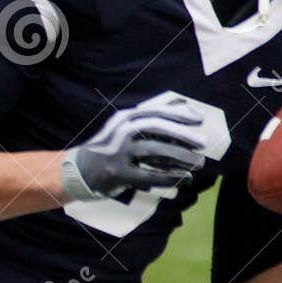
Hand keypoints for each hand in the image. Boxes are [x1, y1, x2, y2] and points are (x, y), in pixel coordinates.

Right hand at [61, 93, 208, 203]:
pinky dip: (169, 177)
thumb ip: (151, 117)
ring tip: (199, 163)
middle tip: (203, 142)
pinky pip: (148, 175)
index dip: (179, 113)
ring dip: (181, 157)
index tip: (199, 119)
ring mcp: (118, 152)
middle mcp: (121, 131)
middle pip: (157, 128)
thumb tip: (182, 103)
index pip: (156, 111)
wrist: (78, 170)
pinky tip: (184, 179)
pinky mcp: (117, 173)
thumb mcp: (125, 126)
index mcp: (125, 117)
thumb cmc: (109, 147)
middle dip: (183, 134)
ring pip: (155, 151)